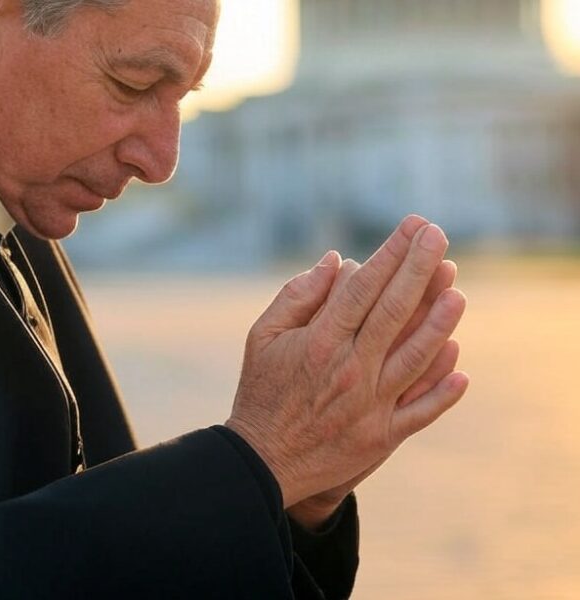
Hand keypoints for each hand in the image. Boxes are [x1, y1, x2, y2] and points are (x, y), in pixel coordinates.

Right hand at [288, 256, 461, 528]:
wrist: (261, 462)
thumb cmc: (261, 392)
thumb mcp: (263, 337)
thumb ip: (297, 296)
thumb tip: (336, 261)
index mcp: (320, 343)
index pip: (364, 287)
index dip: (391, 253)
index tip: (413, 227)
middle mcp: (350, 369)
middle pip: (394, 311)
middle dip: (419, 269)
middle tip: (438, 236)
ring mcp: (370, 405)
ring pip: (415, 357)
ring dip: (439, 322)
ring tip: (456, 290)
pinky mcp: (381, 437)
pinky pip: (421, 411)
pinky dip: (443, 391)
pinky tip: (459, 364)